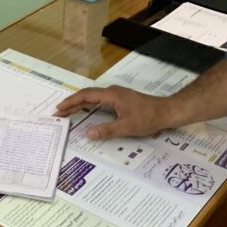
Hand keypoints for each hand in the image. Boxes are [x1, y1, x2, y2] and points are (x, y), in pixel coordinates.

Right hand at [54, 85, 176, 139]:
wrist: (166, 112)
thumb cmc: (148, 118)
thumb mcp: (127, 127)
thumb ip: (107, 130)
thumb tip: (88, 133)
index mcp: (111, 95)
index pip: (86, 96)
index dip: (71, 102)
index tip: (60, 109)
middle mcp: (112, 92)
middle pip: (87, 95)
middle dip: (72, 103)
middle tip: (59, 112)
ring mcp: (117, 95)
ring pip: (93, 97)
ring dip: (80, 104)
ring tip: (68, 112)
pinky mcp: (121, 100)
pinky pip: (100, 101)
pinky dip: (89, 105)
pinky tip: (87, 112)